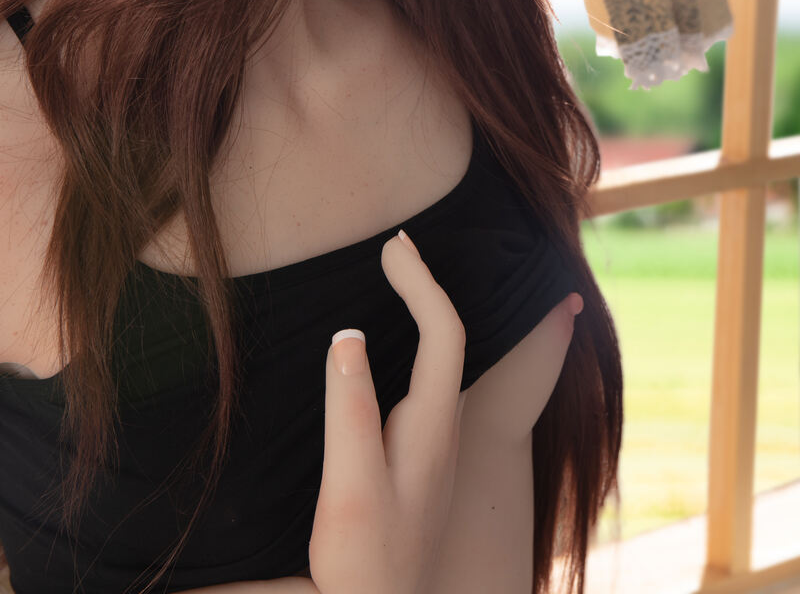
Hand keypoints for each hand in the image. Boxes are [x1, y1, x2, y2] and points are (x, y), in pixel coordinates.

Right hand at [308, 231, 466, 593]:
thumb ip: (349, 412)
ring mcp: (432, 444)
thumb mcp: (350, 487)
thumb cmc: (363, 558)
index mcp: (430, 428)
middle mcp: (441, 429)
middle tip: (393, 248)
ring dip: (425, 310)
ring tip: (397, 279)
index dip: (421, 283)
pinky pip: (428, 378)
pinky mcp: (418, 457)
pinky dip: (417, 341)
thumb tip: (346, 336)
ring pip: (444, 359)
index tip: (393, 246)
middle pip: (450, 338)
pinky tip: (394, 346)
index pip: (443, 333)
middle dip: (425, 284)